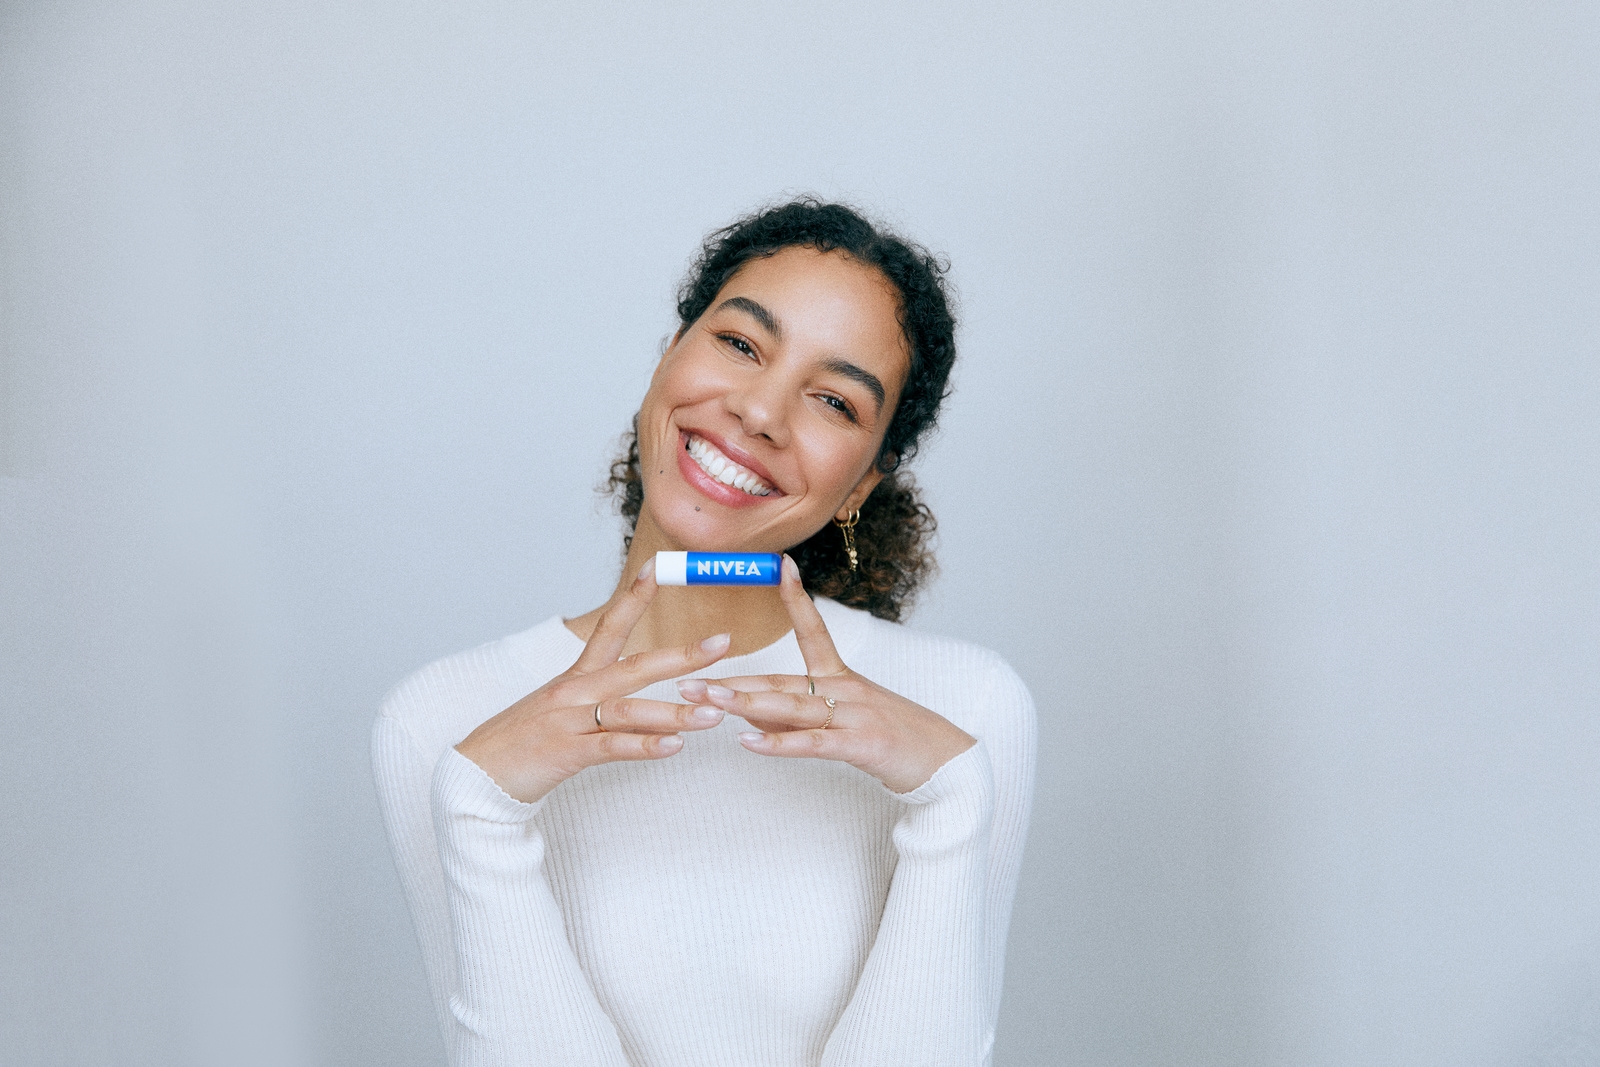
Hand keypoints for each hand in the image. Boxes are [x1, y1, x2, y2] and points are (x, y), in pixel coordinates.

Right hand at [455, 562, 729, 803]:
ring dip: (674, 712)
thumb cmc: (524, 743)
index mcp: (576, 677)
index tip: (658, 566)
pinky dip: (644, 746)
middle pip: (636, 666)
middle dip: (682, 656)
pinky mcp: (566, 752)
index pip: (610, 626)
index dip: (635, 596)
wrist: (475, 776)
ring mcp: (570, 721)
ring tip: (713, 716)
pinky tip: (673, 747)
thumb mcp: (560, 710)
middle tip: (723, 644)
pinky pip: (612, 747)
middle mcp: (576, 691)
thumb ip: (598, 699)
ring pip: (630, 710)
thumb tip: (635, 695)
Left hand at [676, 555, 975, 793]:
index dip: (796, 598)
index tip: (780, 565)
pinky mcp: (862, 744)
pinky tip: (747, 743)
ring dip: (746, 703)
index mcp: (844, 678)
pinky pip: (813, 742)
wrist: (949, 765)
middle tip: (687, 678)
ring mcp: (854, 715)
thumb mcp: (850, 720)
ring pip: (791, 706)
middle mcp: (847, 689)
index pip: (815, 631)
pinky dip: (779, 742)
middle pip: (781, 679)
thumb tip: (755, 712)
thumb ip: (803, 714)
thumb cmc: (899, 741)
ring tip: (708, 700)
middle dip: (732, 679)